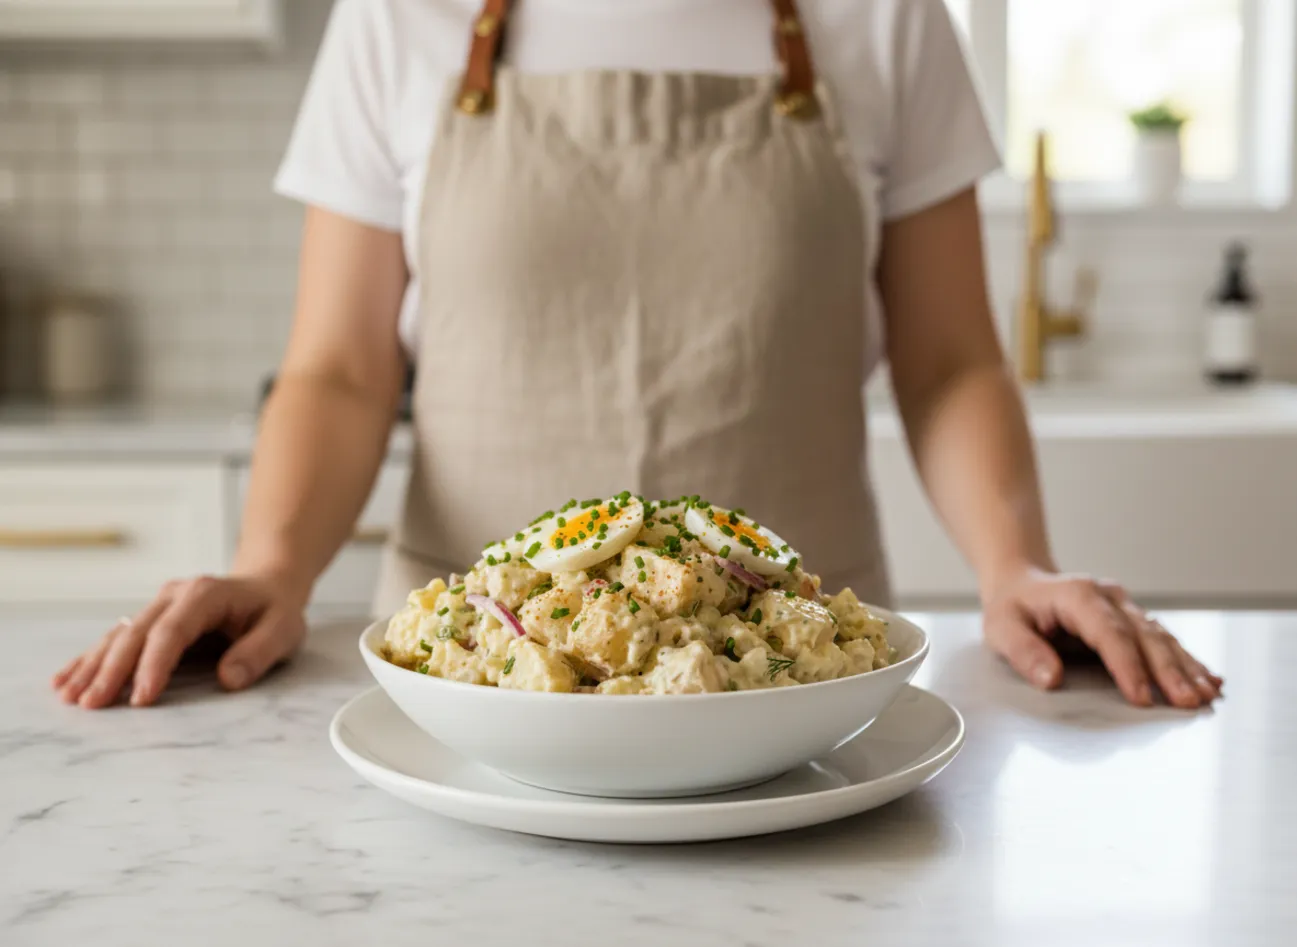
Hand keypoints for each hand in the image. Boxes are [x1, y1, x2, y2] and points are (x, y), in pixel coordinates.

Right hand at [51, 574, 307, 708]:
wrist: (268, 585)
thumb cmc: (276, 611)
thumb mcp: (284, 629)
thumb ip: (259, 652)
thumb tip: (229, 678)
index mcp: (205, 594)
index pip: (172, 631)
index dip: (155, 664)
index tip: (142, 699)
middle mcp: (175, 595)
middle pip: (136, 633)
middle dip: (112, 670)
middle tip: (92, 705)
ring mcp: (159, 605)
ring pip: (119, 635)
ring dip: (93, 666)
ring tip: (70, 697)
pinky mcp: (151, 618)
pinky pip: (117, 637)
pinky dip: (91, 659)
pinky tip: (65, 679)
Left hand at [982, 568, 1222, 707]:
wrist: (1022, 583)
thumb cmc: (1012, 608)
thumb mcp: (1002, 628)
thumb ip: (1024, 651)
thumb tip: (1051, 678)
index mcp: (1078, 596)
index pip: (1109, 633)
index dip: (1127, 666)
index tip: (1140, 697)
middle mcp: (1108, 598)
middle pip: (1145, 636)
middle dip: (1169, 671)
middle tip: (1189, 702)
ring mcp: (1125, 607)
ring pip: (1161, 638)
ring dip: (1186, 667)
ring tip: (1207, 694)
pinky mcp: (1133, 620)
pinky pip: (1164, 640)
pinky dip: (1186, 660)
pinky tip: (1209, 678)